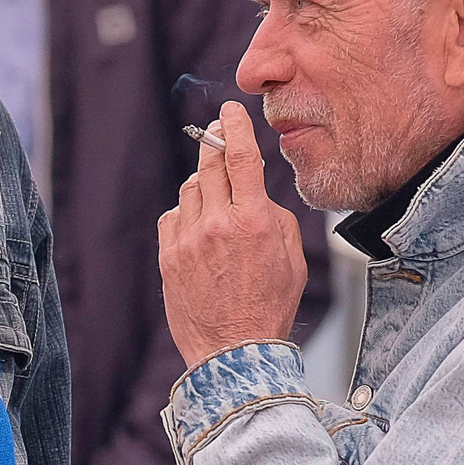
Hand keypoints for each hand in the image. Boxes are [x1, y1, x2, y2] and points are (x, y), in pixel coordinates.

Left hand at [157, 101, 307, 367]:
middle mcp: (218, 224)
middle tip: (216, 136)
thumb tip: (258, 194)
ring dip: (203, 186)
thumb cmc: (270, 309)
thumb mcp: (294, 260)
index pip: (241, 157)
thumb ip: (277, 218)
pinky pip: (172, 217)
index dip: (235, 126)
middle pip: (210, 165)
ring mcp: (189, 240)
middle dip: (214, 145)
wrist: (234, 353)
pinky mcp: (169, 257)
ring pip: (190, 190)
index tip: (229, 111)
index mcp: (255, 221)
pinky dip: (184, 215)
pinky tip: (197, 229)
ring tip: (216, 202)